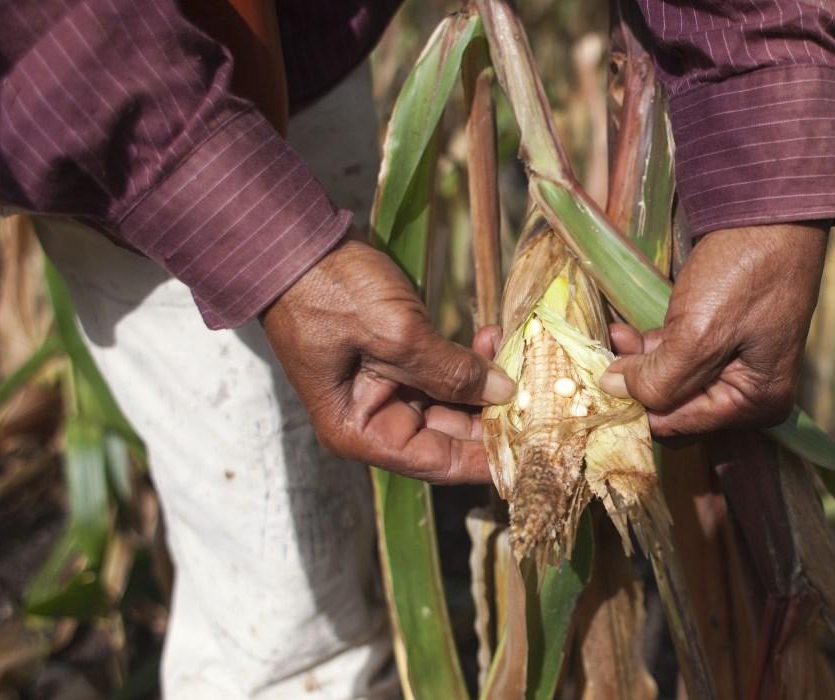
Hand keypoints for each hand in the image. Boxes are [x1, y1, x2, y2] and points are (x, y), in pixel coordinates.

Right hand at [261, 238, 514, 482]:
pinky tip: (493, 337)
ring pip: (450, 400)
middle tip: (542, 396)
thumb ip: (451, 371)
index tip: (536, 447)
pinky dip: (467, 357)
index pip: (437, 461)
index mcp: (360, 430)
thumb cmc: (330, 291)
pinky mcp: (394, 356)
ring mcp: (383, 386)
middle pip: (449, 434)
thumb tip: (506, 393)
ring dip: (485, 380)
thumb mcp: (396, 334)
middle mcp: (372, 418)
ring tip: (517, 354)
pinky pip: (441, 370)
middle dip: (494, 414)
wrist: (292, 240)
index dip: (488, 457)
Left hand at [600, 223, 826, 439]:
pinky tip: (625, 331)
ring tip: (612, 338)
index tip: (598, 387)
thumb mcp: (698, 333)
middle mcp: (748, 392)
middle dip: (636, 384)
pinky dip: (652, 346)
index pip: (676, 425)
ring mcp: (736, 364)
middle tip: (600, 361)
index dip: (635, 408)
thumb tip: (613, 392)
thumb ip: (657, 376)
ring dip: (638, 362)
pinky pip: (678, 355)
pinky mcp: (722, 337)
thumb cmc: (744, 271)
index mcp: (755, 403)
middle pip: (673, 405)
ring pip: (670, 378)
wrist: (769, 208)